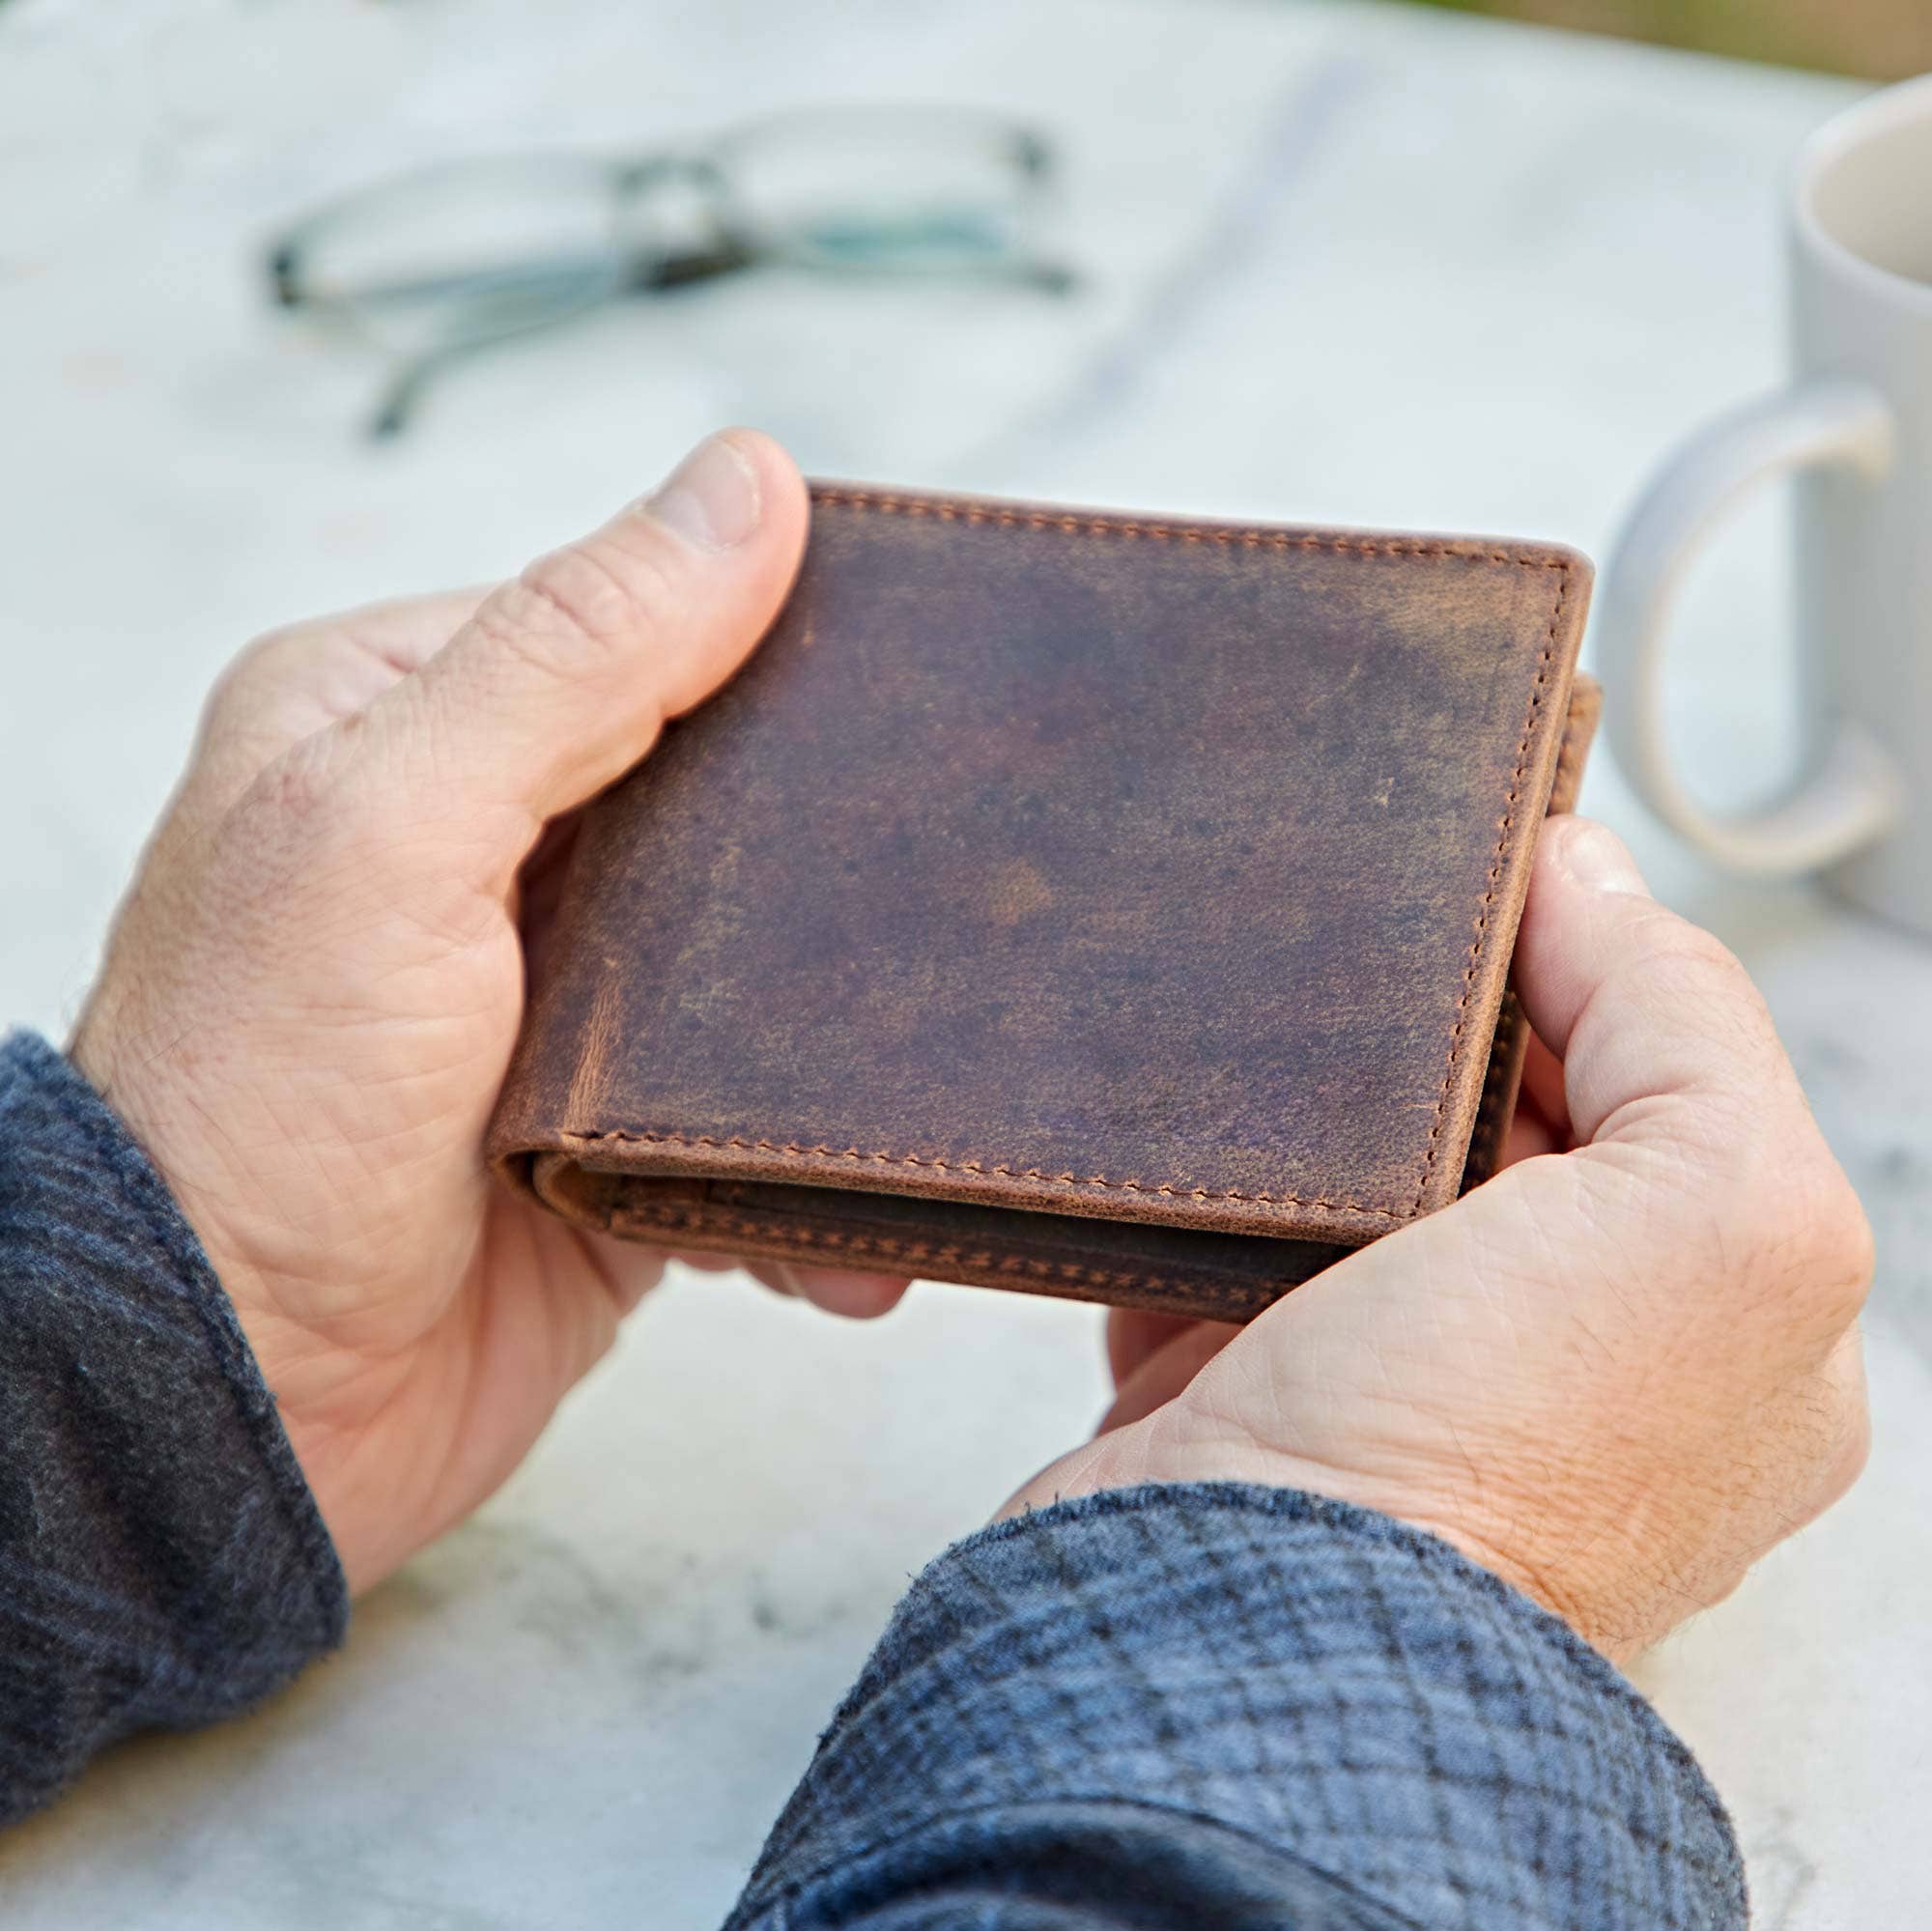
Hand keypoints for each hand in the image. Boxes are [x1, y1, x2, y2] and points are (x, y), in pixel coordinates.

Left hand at [72, 431, 907, 1593]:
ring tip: (943, 1031)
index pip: (622, 624)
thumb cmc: (259, 1113)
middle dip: (830, 831)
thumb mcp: (395, 831)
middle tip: (970, 849)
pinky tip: (857, 1210)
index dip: (767, 631)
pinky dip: (809, 1153)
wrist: (235, 1407)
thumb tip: (745, 486)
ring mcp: (547, 992)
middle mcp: (473, 845)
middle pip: (709, 784)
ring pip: (750, 946)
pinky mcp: (609, 1127)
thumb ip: (570, 657)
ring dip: (840, 1007)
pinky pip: (750, 1101)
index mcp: (397, 722)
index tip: (913, 653)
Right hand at [1008, 817, 1872, 1660]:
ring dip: (1314, 1095)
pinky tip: (1187, 1137)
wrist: (1239, 1626)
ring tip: (1270, 1018)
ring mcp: (1395, 1370)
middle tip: (1372, 946)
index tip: (1495, 881)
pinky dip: (1203, 1183)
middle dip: (1445, 1025)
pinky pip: (1223, 1233)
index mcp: (1718, 1323)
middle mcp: (1564, 1354)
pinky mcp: (1244, 1380)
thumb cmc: (1494, 1470)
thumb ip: (1686, 1020)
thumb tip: (1586, 879)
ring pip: (1355, 1165)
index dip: (1591, 962)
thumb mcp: (1715, 1212)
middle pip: (1505, 1112)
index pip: (1671, 1075)